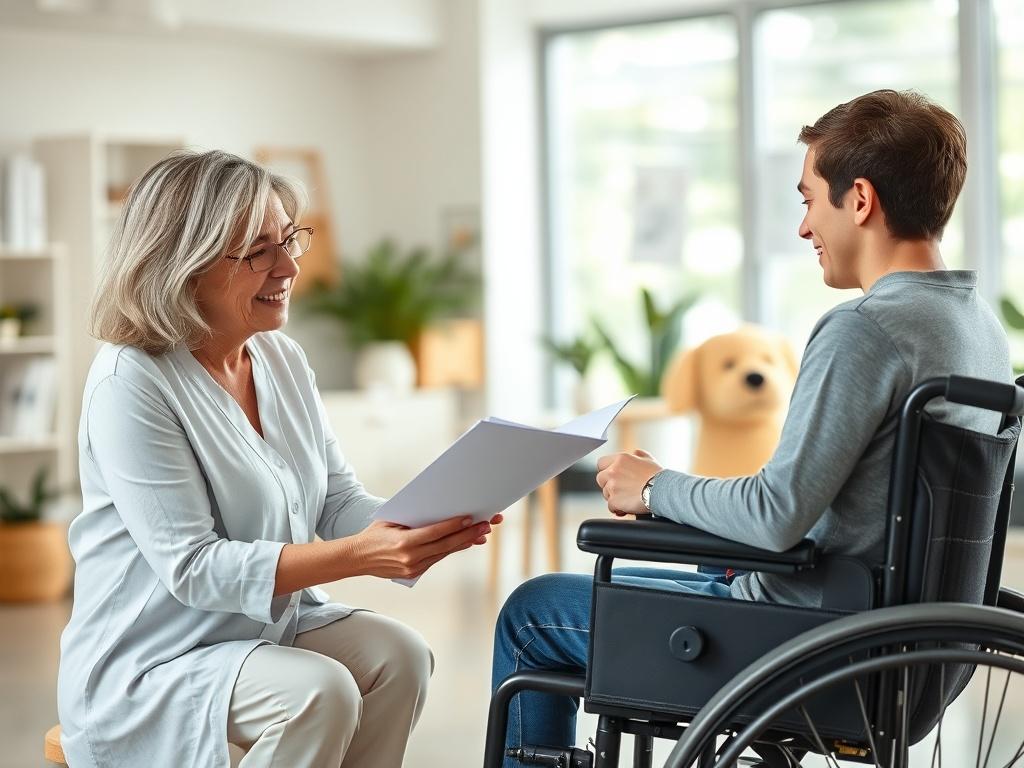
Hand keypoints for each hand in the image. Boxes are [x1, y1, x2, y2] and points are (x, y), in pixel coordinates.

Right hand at [352, 513, 502, 580]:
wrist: (357, 559)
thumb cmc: (373, 535)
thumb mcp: (390, 522)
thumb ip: (412, 519)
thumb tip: (437, 509)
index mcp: (404, 543)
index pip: (435, 532)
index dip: (454, 525)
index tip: (470, 517)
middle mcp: (411, 557)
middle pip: (446, 544)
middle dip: (468, 534)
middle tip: (485, 525)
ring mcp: (413, 568)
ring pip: (445, 552)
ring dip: (464, 542)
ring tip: (481, 533)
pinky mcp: (415, 572)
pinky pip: (437, 558)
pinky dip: (452, 549)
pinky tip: (465, 542)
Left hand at [595, 449, 662, 516]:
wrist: (663, 491)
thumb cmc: (658, 476)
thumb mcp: (648, 459)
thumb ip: (638, 455)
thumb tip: (635, 453)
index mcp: (620, 459)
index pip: (601, 463)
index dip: (606, 470)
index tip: (613, 476)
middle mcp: (613, 471)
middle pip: (600, 479)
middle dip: (608, 484)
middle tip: (621, 489)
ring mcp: (612, 486)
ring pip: (605, 493)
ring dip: (614, 497)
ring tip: (628, 498)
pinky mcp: (614, 500)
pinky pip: (610, 506)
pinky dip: (617, 508)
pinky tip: (627, 507)